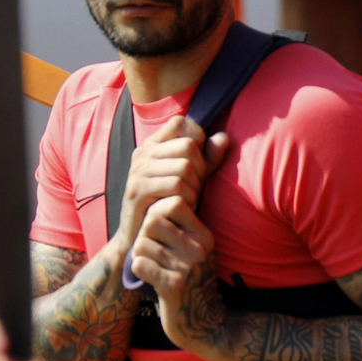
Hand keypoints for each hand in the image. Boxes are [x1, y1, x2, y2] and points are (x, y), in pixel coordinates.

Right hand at [115, 116, 230, 248]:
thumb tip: (224, 137)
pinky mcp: (138, 191)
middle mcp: (142, 154)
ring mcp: (138, 171)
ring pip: (184, 167)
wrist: (141, 237)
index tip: (199, 162)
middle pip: (188, 146)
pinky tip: (185, 208)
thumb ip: (208, 158)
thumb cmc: (169, 204)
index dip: (198, 138)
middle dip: (201, 168)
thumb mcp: (192, 178)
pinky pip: (176, 185)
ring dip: (195, 187)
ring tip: (190, 200)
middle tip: (196, 188)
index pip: (180, 123)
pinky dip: (188, 198)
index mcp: (152, 145)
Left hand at [128, 195, 227, 350]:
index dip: (158, 211)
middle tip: (149, 249)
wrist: (205, 324)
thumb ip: (178, 228)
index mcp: (204, 236)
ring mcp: (187, 268)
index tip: (157, 229)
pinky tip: (149, 277)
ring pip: (141, 244)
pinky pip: (139, 264)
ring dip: (139, 255)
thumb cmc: (192, 282)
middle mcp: (199, 249)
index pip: (175, 203)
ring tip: (151, 266)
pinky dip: (137, 270)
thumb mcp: (194, 251)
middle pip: (152, 220)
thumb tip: (151, 202)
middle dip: (143, 233)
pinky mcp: (173, 286)